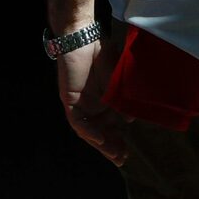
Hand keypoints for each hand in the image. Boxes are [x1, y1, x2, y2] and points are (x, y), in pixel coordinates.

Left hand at [54, 34, 131, 166]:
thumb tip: (129, 119)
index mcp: (104, 102)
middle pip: (100, 133)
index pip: (110, 127)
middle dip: (111, 147)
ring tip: (113, 155)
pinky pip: (77, 121)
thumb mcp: (118, 78)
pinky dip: (88, 131)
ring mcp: (80, 104)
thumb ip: (122, 99)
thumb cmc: (102, 53)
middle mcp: (91, 106)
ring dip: (100, 143)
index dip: (118, 141)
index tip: (128, 154)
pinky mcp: (69, 100)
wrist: (82, 37)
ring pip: (89, 131)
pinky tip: (99, 140)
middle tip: (122, 160)